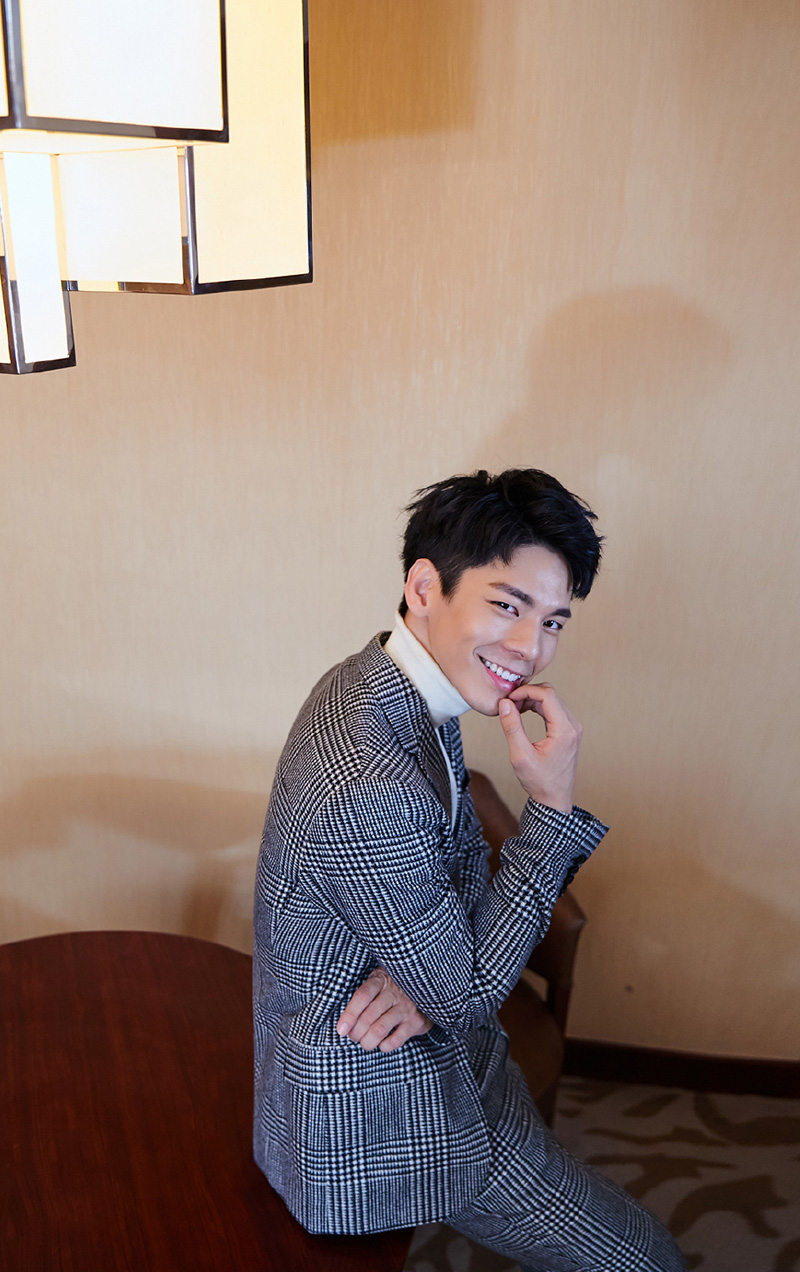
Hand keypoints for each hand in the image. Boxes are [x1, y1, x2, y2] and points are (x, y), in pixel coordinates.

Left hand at [336, 968, 431, 1052]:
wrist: (425, 991)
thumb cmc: (390, 991)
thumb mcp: (377, 985)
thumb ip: (363, 999)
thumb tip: (343, 1025)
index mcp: (380, 980)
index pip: (362, 996)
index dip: (349, 1014)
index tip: (341, 1030)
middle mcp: (394, 992)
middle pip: (368, 1016)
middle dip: (356, 1032)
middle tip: (354, 1037)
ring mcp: (406, 1007)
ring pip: (380, 1029)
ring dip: (367, 1041)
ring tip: (365, 1043)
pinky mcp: (416, 1022)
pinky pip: (396, 1040)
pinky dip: (384, 1046)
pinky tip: (381, 1044)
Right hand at [497, 682, 581, 813]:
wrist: (554, 799)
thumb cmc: (539, 781)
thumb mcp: (520, 756)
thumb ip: (512, 727)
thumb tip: (505, 704)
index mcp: (564, 731)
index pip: (547, 695)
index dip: (526, 691)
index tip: (509, 698)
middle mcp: (573, 726)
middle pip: (551, 694)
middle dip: (528, 693)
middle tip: (509, 703)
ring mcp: (573, 728)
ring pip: (553, 700)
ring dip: (533, 699)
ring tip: (514, 709)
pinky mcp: (569, 731)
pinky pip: (554, 709)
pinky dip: (539, 706)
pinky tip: (524, 712)